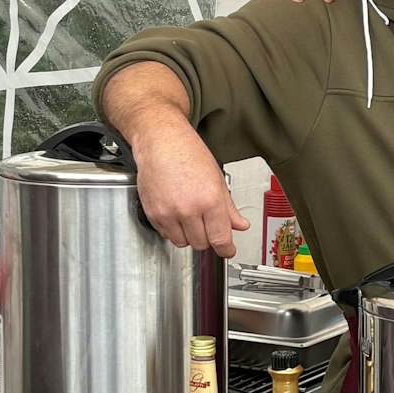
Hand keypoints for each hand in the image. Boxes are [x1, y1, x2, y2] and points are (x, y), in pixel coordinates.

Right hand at [132, 122, 249, 257]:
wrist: (160, 141)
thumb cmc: (187, 152)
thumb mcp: (217, 178)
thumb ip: (229, 207)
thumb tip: (240, 225)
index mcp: (210, 200)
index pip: (220, 239)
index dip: (226, 249)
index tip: (227, 251)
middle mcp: (188, 209)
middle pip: (202, 244)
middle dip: (207, 238)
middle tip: (207, 225)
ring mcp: (168, 213)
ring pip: (182, 243)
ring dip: (189, 236)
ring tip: (190, 217)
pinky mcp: (153, 214)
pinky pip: (166, 234)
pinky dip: (172, 229)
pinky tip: (176, 212)